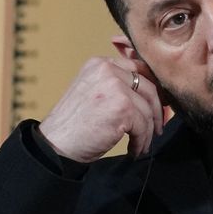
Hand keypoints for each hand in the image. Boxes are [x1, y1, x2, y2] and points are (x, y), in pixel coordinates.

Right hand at [36, 47, 166, 161]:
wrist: (55, 145)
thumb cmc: (75, 124)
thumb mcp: (94, 92)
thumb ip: (117, 85)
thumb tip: (152, 93)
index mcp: (99, 64)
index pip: (138, 69)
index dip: (152, 89)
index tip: (157, 106)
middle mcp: (107, 70)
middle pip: (149, 88)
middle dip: (156, 111)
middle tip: (156, 128)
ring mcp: (115, 87)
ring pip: (148, 110)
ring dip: (147, 131)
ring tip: (140, 144)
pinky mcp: (122, 108)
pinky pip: (143, 126)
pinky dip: (142, 141)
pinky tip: (134, 149)